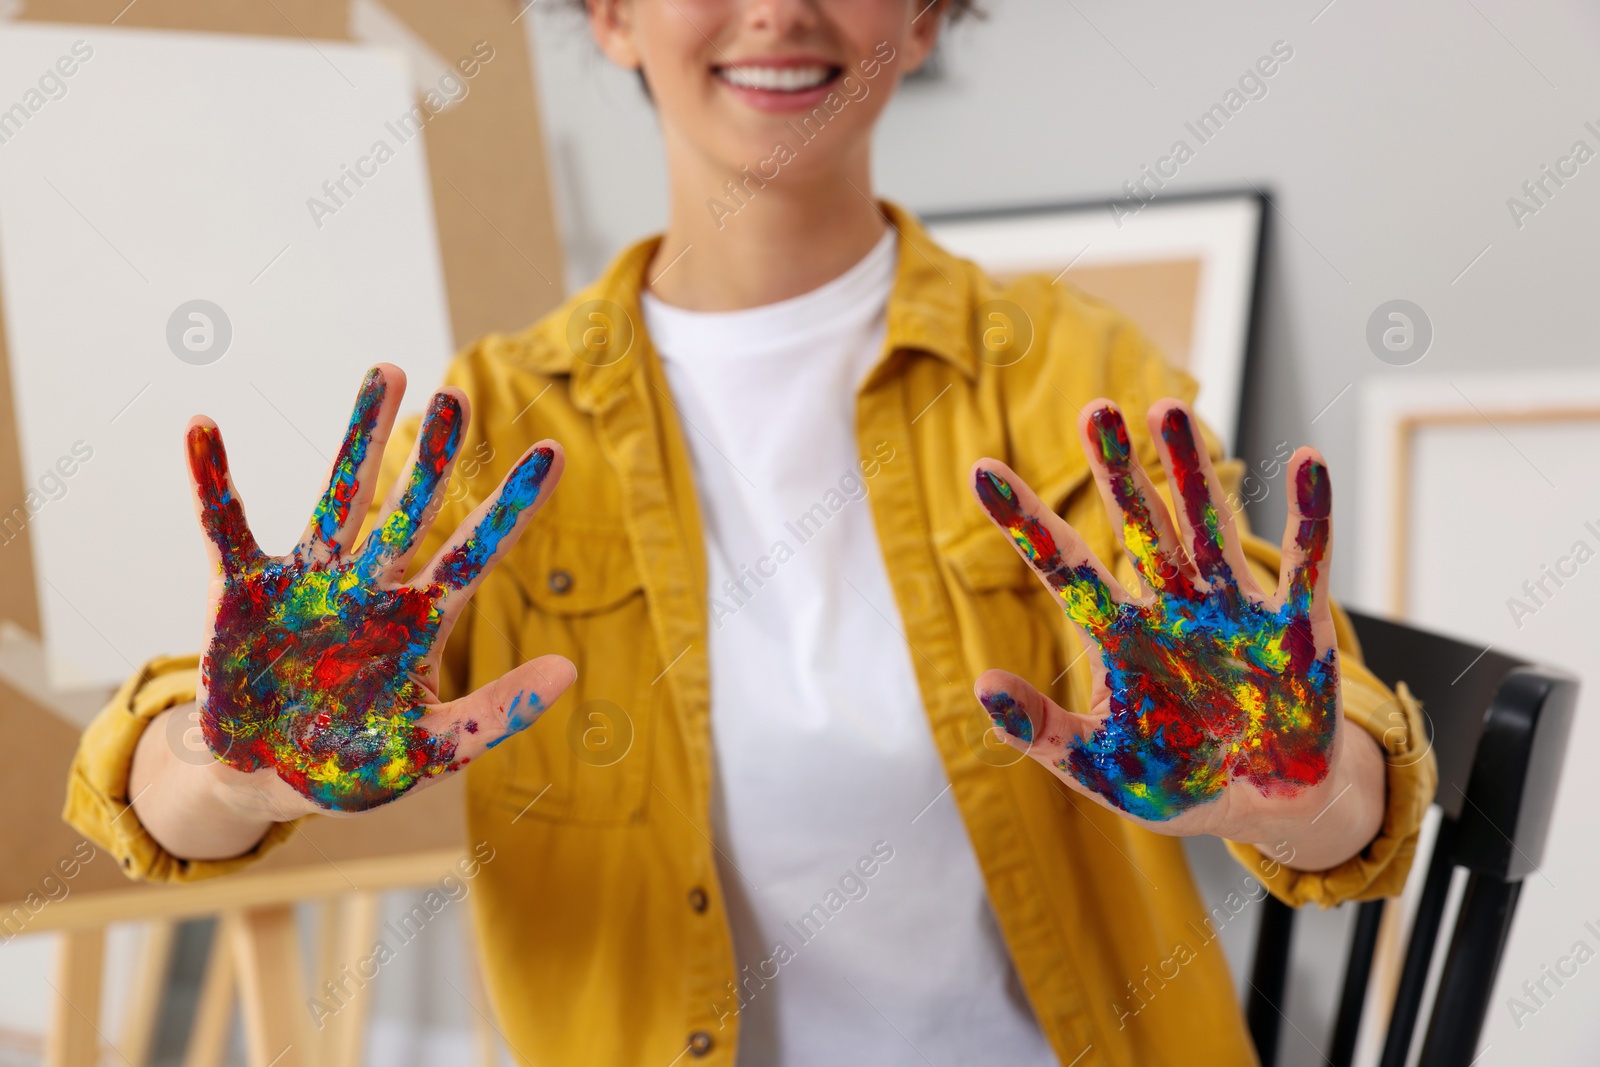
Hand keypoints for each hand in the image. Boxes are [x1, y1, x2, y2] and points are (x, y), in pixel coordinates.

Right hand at [181, 364, 572, 818]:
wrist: (266, 787)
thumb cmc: (354, 768)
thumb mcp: (433, 749)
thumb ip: (498, 711)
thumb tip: (571, 669)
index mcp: (420, 621)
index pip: (477, 553)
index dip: (514, 507)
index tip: (554, 454)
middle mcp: (370, 587)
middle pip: (410, 509)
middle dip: (433, 456)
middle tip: (457, 397)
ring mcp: (309, 581)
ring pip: (340, 496)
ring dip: (359, 437)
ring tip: (386, 371)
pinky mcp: (244, 591)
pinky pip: (226, 528)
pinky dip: (213, 482)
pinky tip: (204, 428)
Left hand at [970, 399, 1375, 856]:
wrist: (1265, 810)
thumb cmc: (1176, 782)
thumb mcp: (1099, 767)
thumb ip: (1043, 732)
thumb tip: (981, 687)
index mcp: (1118, 636)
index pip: (1063, 566)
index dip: (1025, 521)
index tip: (981, 471)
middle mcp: (1171, 607)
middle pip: (1138, 526)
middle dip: (1117, 470)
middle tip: (1093, 410)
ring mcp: (1233, 611)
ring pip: (1207, 527)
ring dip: (1190, 471)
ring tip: (1167, 408)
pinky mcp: (1296, 630)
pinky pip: (1305, 565)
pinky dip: (1311, 518)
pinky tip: (1306, 461)